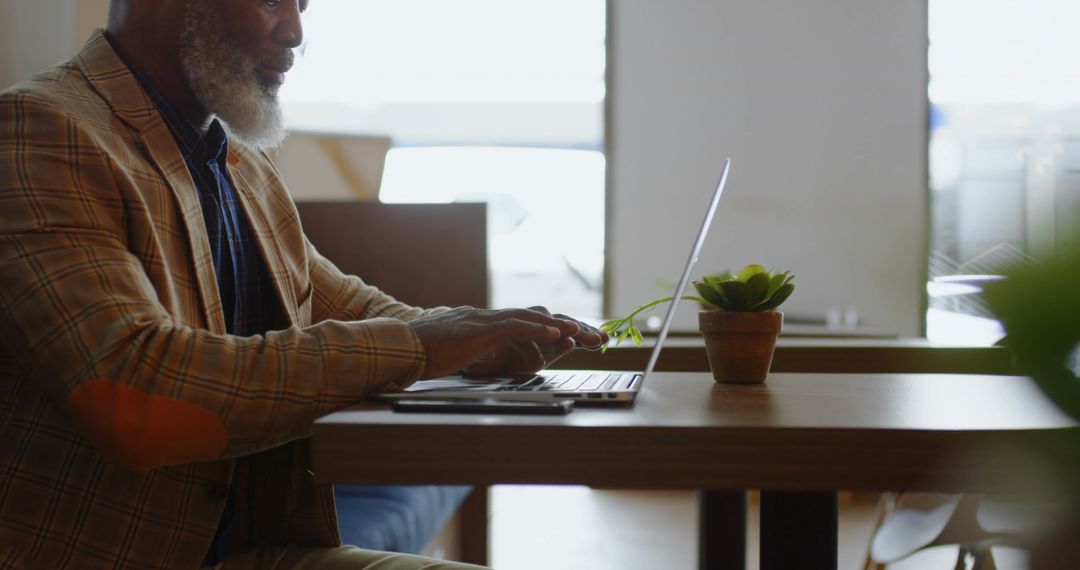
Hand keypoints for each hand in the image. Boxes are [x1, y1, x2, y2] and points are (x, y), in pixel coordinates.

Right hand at [406, 306, 608, 378]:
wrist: (395, 348)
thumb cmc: (419, 357)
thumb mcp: (455, 358)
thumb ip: (473, 357)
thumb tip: (482, 365)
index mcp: (484, 325)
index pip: (528, 324)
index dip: (557, 332)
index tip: (582, 341)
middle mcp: (488, 317)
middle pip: (538, 317)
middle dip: (571, 328)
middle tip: (600, 339)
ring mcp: (483, 320)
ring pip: (532, 318)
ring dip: (562, 327)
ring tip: (587, 336)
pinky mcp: (478, 329)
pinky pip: (514, 326)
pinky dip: (537, 330)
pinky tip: (556, 335)